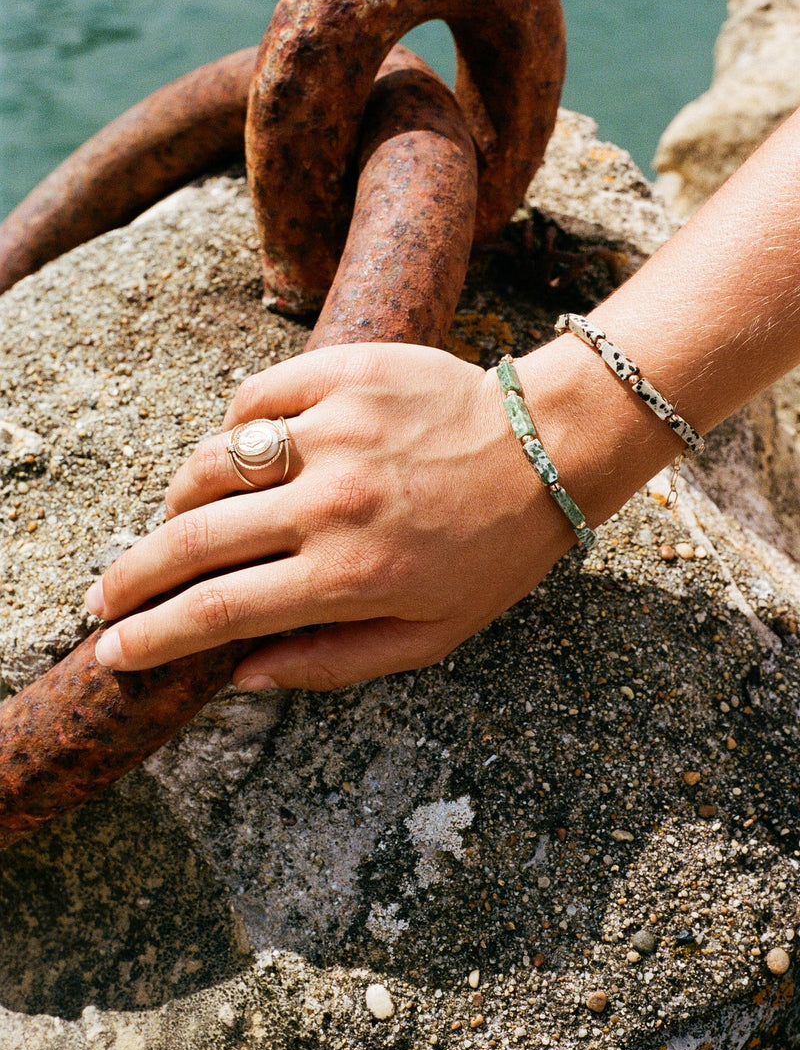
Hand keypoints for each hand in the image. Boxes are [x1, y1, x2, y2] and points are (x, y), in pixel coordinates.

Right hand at [86, 342, 573, 690]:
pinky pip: (254, 398)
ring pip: (211, 462)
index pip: (219, 610)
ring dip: (180, 500)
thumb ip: (332, 663)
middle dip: (132, 575)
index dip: (152, 635)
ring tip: (181, 521)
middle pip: (193, 539)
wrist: (547, 450)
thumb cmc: (494, 553)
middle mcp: (333, 501)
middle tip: (107, 592)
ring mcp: (337, 430)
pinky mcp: (346, 373)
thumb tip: (241, 676)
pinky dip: (236, 428)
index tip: (112, 647)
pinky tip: (247, 451)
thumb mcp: (430, 637)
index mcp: (352, 574)